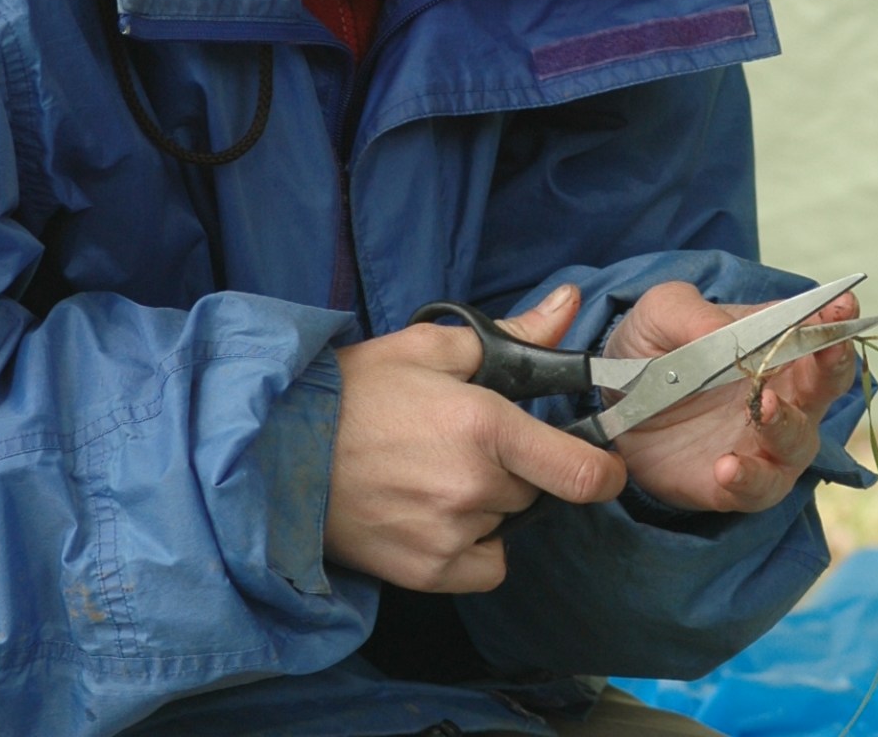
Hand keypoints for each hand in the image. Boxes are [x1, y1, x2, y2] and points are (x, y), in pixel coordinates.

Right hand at [325, 285, 627, 592]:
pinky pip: (483, 566)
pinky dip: (471, 546)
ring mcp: (449, 536)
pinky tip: (433, 516)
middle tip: (464, 448)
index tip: (600, 465)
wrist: (274, 449)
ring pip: (505, 524)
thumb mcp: (429, 347)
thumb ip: (511, 336)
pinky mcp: (426, 572)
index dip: (603, 472)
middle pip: (535, 490)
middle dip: (515, 469)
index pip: (583, 472)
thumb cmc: (351, 393)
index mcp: (483, 427)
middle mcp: (474, 488)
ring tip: (432, 476)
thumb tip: (569, 305)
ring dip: (487, 505)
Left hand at [604, 282, 859, 513]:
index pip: (819, 331)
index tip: (841, 307)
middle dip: (832, 366)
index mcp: (773, 347)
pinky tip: (727, 468)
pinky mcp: (736, 484)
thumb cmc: (650, 351)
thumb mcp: (659, 315)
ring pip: (800, 441)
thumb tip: (719, 328)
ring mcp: (764, 443)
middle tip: (827, 351)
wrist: (610, 407)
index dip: (835, 320)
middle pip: (826, 385)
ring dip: (787, 424)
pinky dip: (750, 478)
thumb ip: (689, 313)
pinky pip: (759, 488)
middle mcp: (783, 396)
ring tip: (762, 407)